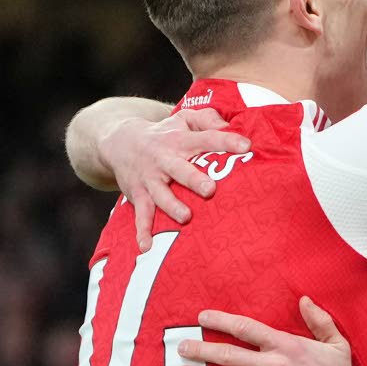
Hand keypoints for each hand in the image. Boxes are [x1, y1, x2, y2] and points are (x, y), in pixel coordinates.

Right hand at [100, 108, 249, 250]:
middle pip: (180, 169)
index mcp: (180, 140)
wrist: (120, 142)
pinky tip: (147, 246)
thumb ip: (208, 118)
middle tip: (210, 189)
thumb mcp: (184, 119)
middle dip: (194, 179)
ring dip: (172, 206)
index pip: (206, 138)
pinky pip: (141, 215)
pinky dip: (142, 231)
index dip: (226, 141)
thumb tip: (230, 126)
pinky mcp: (139, 195)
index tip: (246, 146)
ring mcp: (150, 179)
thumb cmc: (165, 133)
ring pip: (161, 194)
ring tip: (186, 218)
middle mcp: (164, 159)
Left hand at [176, 297, 361, 365]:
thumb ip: (319, 320)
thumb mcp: (336, 343)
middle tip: (182, 346)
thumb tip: (304, 300)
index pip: (246, 328)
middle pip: (227, 354)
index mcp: (286, 345)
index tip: (203, 317)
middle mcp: (272, 365)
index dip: (221, 321)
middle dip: (201, 349)